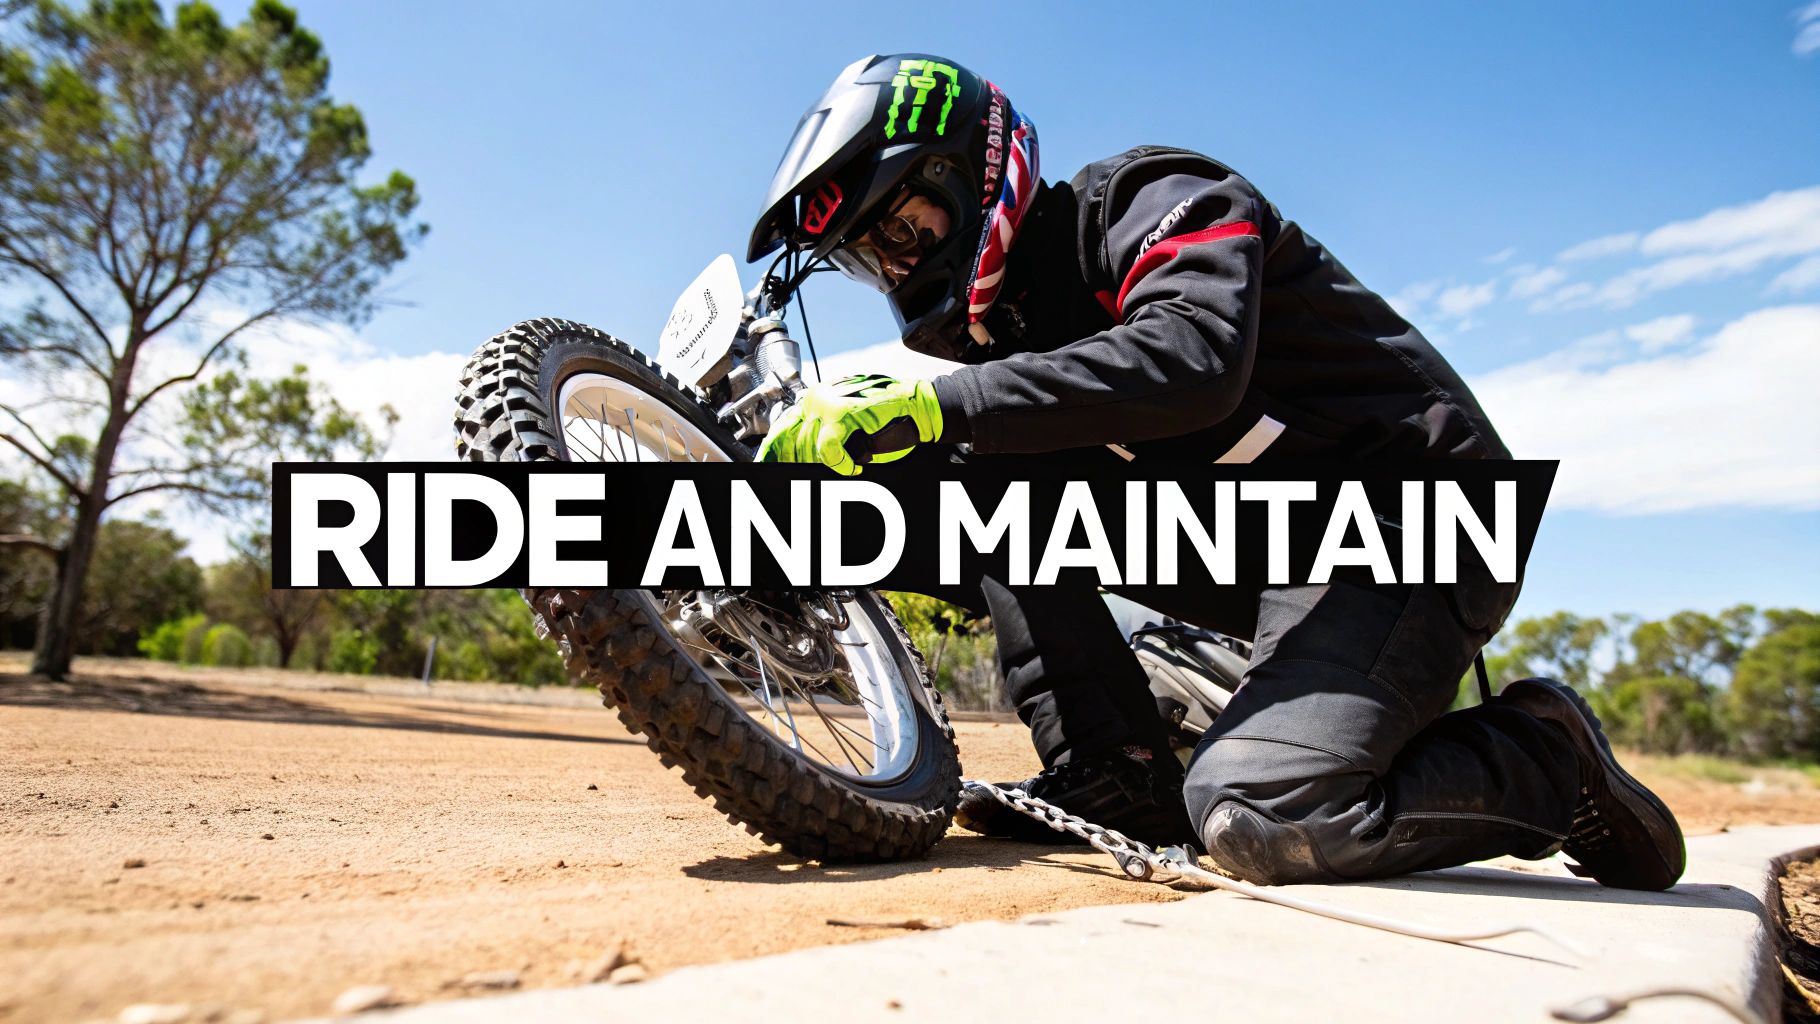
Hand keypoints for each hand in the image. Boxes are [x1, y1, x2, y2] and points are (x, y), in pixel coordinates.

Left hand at [756, 374, 943, 475]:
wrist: (914, 406)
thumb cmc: (884, 418)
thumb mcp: (846, 426)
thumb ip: (823, 432)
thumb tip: (799, 454)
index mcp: (813, 399)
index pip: (783, 427)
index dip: (774, 450)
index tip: (766, 464)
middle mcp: (816, 398)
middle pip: (792, 440)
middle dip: (799, 461)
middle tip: (811, 471)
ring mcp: (827, 404)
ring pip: (809, 447)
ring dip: (830, 464)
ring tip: (849, 465)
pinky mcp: (841, 413)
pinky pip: (828, 449)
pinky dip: (842, 462)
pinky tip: (854, 465)